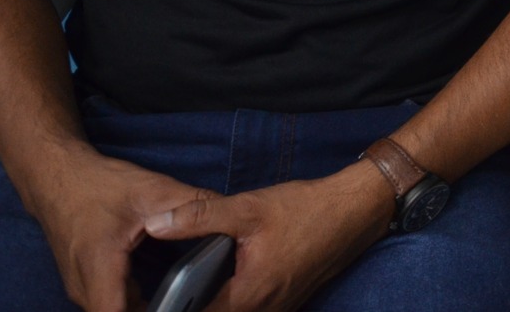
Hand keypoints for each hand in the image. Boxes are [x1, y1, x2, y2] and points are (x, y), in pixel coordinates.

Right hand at [27, 147, 209, 311]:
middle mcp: (83, 286)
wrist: (57, 177)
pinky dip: (132, 303)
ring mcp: (80, 286)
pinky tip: (158, 296)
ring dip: (142, 311)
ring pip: (113, 311)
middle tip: (186, 306)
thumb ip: (192, 204)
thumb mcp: (152, 190)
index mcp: (99, 267)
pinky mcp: (83, 281)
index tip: (176, 309)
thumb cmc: (97, 184)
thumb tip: (228, 214)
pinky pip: (108, 303)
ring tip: (178, 303)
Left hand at [144, 159, 393, 310]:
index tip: (153, 303)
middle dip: (192, 306)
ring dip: (213, 305)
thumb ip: (199, 218)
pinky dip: (233, 302)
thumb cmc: (306, 210)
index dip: (173, 311)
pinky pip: (252, 311)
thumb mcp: (248, 208)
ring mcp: (280, 309)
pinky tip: (225, 283)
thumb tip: (155, 223)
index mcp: (247, 297)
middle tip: (168, 293)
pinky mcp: (288, 301)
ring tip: (190, 290)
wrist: (356, 210)